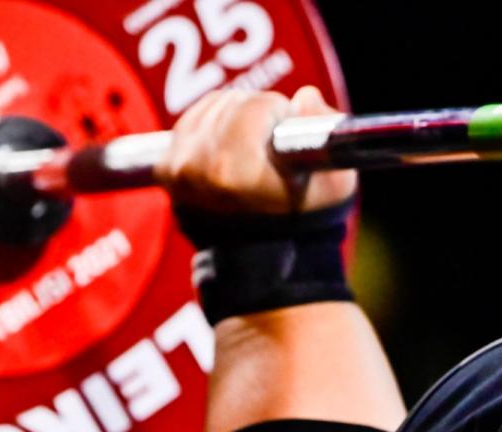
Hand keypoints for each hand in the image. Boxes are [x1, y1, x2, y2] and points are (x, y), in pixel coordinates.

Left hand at [155, 86, 357, 214]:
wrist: (263, 264)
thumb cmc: (305, 223)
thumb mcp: (334, 183)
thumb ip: (327, 129)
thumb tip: (304, 98)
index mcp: (233, 170)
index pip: (258, 105)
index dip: (281, 115)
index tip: (287, 137)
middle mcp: (196, 167)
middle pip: (233, 102)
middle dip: (258, 114)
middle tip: (272, 147)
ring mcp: (177, 169)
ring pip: (211, 106)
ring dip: (235, 117)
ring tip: (253, 151)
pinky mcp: (166, 171)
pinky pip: (191, 122)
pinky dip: (213, 128)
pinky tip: (231, 152)